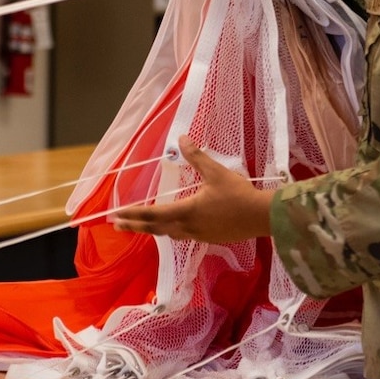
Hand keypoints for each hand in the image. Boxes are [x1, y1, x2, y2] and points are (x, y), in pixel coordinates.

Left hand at [109, 138, 277, 243]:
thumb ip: (197, 157)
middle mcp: (188, 227)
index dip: (134, 214)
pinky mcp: (209, 239)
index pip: (153, 213)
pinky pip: (182, 236)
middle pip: (155, 228)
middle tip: (118, 225)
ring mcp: (198, 235)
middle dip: (135, 226)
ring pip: (169, 234)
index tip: (118, 215)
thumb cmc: (238, 194)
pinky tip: (172, 228)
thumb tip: (182, 139)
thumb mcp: (216, 172)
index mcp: (186, 211)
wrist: (261, 216)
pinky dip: (170, 231)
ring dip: (153, 229)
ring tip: (142, 226)